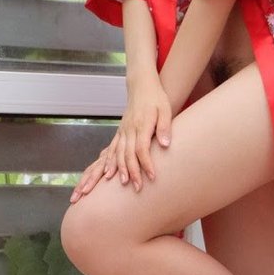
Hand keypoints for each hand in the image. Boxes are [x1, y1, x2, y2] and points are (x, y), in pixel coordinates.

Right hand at [69, 81, 171, 200]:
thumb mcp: (165, 110)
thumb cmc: (156, 99)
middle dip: (133, 172)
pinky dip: (110, 162)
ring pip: (118, 153)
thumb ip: (164, 127)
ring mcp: (123, 131)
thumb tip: (165, 144)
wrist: (142, 86)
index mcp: (141, 125)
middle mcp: (129, 129)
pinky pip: (112, 149)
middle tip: (138, 188)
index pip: (142, 149)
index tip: (152, 177)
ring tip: (123, 184)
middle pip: (129, 154)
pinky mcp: (120, 132)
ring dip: (120, 169)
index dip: (146, 164)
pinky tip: (108, 173)